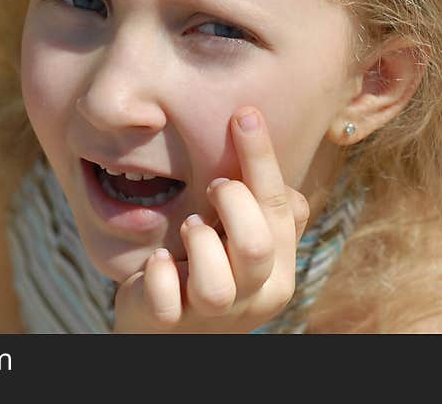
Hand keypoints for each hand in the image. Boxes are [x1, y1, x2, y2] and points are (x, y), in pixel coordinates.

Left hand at [113, 106, 309, 332]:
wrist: (167, 328)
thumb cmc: (208, 265)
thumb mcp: (240, 233)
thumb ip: (259, 198)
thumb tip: (258, 132)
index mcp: (280, 268)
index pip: (282, 208)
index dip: (261, 158)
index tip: (243, 114)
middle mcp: (255, 297)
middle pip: (256, 245)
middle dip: (233, 203)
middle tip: (213, 186)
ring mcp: (212, 316)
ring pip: (215, 285)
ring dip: (199, 243)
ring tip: (191, 226)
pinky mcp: (169, 324)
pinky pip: (166, 301)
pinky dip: (160, 274)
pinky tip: (158, 259)